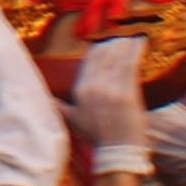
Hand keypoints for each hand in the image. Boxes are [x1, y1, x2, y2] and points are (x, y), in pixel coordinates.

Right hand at [70, 34, 152, 161]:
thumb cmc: (96, 136)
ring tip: (132, 35)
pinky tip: (140, 42)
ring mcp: (111, 89)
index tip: (106, 40)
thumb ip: (58, 105)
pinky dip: (135, 52)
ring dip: (125, 44)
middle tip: (121, 35)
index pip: (89, 61)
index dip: (99, 48)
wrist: (117, 151)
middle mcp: (93, 86)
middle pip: (103, 56)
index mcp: (81, 90)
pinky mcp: (128, 93)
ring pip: (117, 58)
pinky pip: (130, 65)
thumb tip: (45, 97)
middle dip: (112, 43)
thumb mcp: (72, 119)